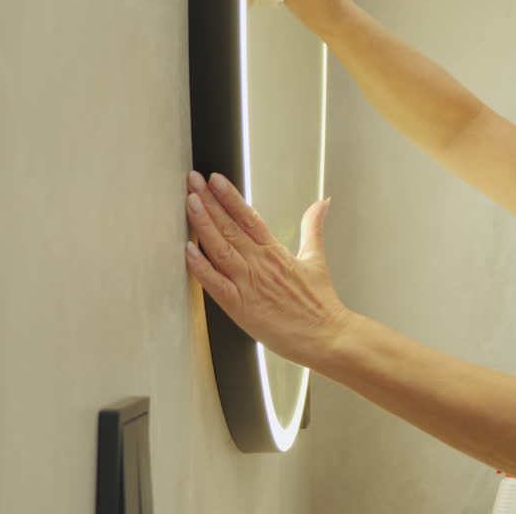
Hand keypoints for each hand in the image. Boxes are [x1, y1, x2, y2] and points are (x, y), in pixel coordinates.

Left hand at [184, 170, 350, 366]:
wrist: (327, 336)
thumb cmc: (320, 303)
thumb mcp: (315, 258)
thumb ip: (313, 227)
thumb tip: (322, 202)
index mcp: (275, 252)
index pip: (249, 216)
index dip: (230, 196)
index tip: (214, 179)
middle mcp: (261, 264)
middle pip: (230, 227)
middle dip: (209, 202)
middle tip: (192, 180)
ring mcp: (250, 285)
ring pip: (221, 249)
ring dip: (204, 225)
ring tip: (190, 202)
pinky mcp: (242, 307)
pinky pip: (216, 284)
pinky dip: (202, 267)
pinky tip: (188, 250)